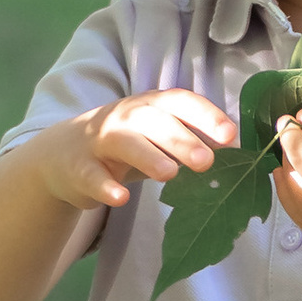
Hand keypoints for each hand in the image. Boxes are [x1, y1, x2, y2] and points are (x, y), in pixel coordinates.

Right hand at [36, 86, 237, 211]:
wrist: (63, 153)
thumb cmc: (125, 144)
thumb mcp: (157, 134)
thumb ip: (192, 137)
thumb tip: (238, 147)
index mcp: (150, 106)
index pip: (180, 102)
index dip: (205, 115)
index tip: (230, 134)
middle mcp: (126, 117)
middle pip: (156, 123)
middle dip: (182, 140)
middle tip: (207, 162)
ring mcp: (100, 141)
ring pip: (126, 143)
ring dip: (148, 157)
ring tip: (170, 174)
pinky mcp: (80, 168)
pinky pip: (93, 176)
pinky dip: (106, 187)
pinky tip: (120, 198)